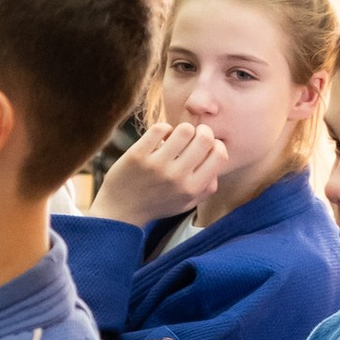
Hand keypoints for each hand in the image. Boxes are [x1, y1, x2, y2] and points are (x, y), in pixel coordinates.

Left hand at [94, 119, 229, 226]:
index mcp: (192, 189)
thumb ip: (206, 187)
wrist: (120, 212)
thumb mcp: (186, 203)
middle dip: (202, 131)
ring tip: (176, 136)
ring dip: (182, 129)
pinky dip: (163, 128)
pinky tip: (160, 137)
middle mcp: (177, 177)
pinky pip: (160, 128)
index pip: (220, 155)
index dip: (216, 145)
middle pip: (205, 138)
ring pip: (184, 129)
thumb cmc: (157, 204)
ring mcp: (157, 165)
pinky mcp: (138, 155)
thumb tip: (218, 160)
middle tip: (194, 134)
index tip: (207, 145)